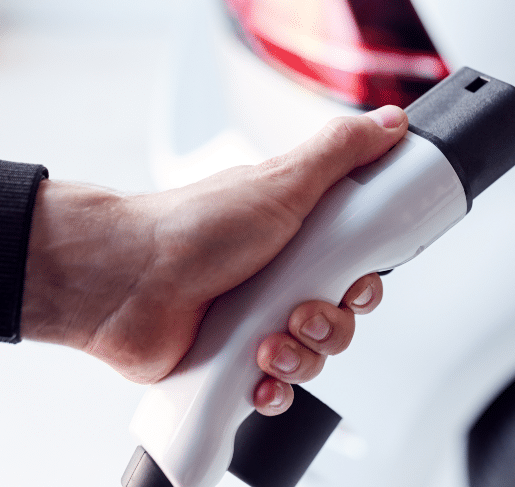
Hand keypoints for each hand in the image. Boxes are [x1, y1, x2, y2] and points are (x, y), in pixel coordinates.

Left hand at [20, 105, 407, 413]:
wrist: (125, 282)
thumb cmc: (191, 227)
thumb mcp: (282, 180)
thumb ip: (341, 152)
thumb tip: (389, 122)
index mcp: (296, 237)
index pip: (357, 270)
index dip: (363, 285)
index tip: (352, 283)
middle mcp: (277, 281)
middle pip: (340, 320)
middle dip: (330, 326)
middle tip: (300, 312)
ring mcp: (254, 324)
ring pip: (312, 359)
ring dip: (298, 357)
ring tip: (267, 342)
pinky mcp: (231, 364)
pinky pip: (275, 392)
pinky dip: (271, 389)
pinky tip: (256, 375)